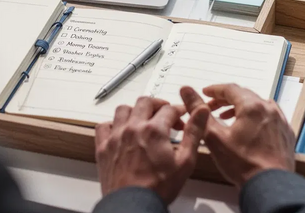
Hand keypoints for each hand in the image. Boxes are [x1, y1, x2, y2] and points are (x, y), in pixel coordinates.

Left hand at [95, 97, 209, 203]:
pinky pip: (103, 126)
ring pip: (123, 110)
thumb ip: (194, 132)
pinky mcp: (103, 148)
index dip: (178, 111)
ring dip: (135, 111)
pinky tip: (120, 131)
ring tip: (143, 120)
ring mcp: (116, 137)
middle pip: (145, 102)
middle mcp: (133, 128)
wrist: (133, 205)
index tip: (181, 117)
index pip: (169, 109)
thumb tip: (201, 111)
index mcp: (154, 130)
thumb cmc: (158, 188)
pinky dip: (112, 124)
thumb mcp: (185, 161)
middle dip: (158, 105)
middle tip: (165, 115)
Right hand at [180, 84, 295, 187]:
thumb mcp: (214, 137)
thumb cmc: (242, 164)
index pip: (230, 89)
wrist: (270, 185)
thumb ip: (199, 111)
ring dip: (240, 108)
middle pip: (244, 95)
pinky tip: (248, 129)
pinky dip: (255, 118)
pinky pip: (268, 117)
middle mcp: (269, 108)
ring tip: (227, 118)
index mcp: (252, 106)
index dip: (215, 90)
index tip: (205, 93)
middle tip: (211, 107)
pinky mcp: (286, 132)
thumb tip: (186, 91)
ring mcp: (280, 120)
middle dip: (226, 100)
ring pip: (257, 105)